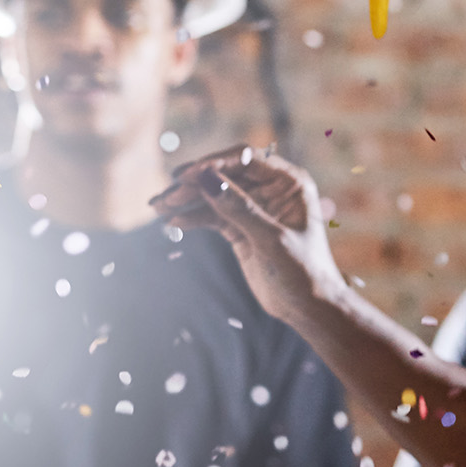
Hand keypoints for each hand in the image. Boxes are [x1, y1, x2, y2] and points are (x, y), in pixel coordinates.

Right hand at [151, 145, 346, 322]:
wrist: (307, 306)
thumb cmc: (301, 270)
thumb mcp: (270, 238)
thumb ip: (238, 207)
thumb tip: (205, 177)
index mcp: (289, 183)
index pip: (246, 159)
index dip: (214, 164)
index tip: (184, 175)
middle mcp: (272, 190)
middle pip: (226, 175)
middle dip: (194, 183)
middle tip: (165, 195)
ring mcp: (255, 208)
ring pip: (215, 195)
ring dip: (187, 199)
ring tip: (158, 206)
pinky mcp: (241, 227)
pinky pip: (213, 215)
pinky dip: (194, 216)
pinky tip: (173, 220)